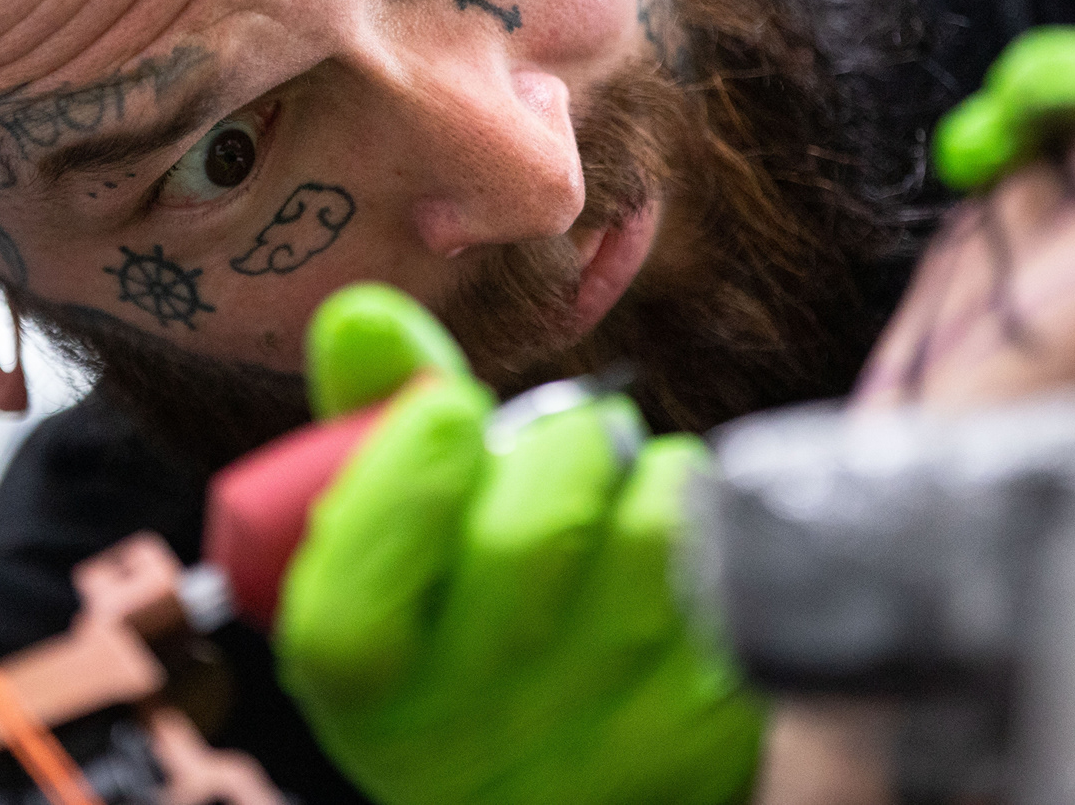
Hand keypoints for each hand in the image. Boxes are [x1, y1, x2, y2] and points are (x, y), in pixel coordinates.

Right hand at [275, 285, 764, 804]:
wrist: (561, 762)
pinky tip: (677, 543)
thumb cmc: (461, 622)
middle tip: (571, 434)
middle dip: (561, 443)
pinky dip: (703, 525)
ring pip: (646, 545)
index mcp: (368, 692)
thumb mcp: (391, 542)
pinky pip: (724, 579)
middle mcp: (470, 742)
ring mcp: (594, 752)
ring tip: (626, 480)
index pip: (351, 614)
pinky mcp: (706, 739)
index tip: (446, 405)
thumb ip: (370, 425)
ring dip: (647, 474)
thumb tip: (363, 315)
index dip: (401, 485)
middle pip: (525, 546)